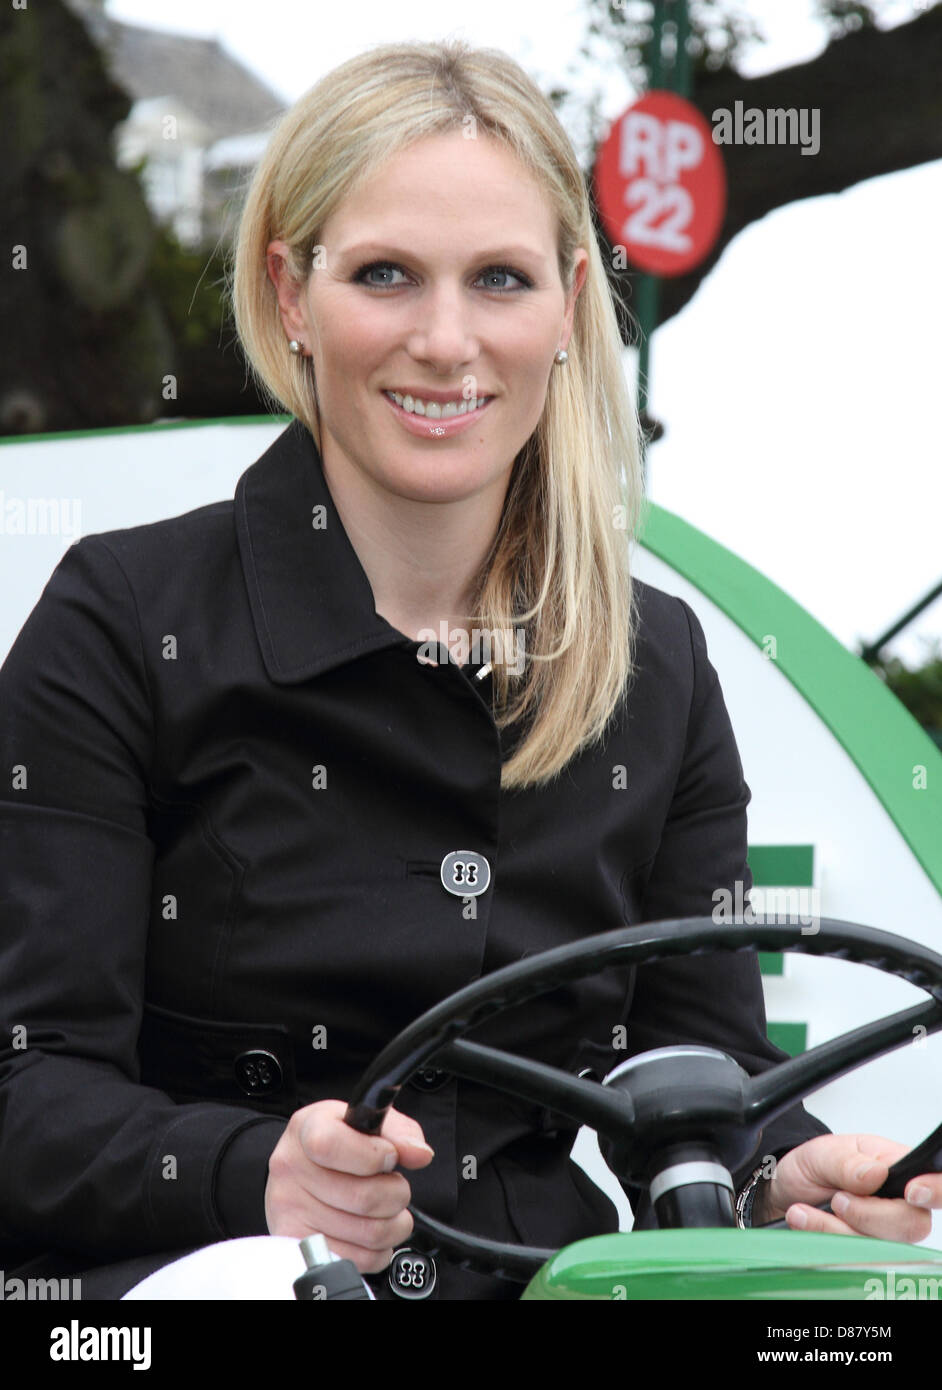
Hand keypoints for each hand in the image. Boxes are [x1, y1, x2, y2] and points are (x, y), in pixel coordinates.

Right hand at [264, 1099, 434, 1272]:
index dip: (373, 1156)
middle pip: (363, 1198)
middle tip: (395, 1186)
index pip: (331, 1146)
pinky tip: (372, 1228)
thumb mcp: (367, 1121)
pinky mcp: (300, 1246)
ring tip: (387, 1209)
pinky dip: (379, 1249)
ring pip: (368, 1233)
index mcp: (306, 1129)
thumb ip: (399, 1131)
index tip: (389, 1156)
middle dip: (397, 1193)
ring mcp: (291, 1210)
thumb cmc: (339, 1141)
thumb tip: (419, 1154)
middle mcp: (291, 1169)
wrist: (303, 1167)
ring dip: (394, 1223)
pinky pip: (359, 1260)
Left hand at [753, 1133, 939, 1242]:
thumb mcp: (823, 1153)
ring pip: (881, 1248)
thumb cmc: (816, 1166)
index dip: (934, 1191)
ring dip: (836, 1230)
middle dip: (867, 1216)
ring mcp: (885, 1232)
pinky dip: (825, 1240)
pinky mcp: (866, 1253)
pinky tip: (805, 1221)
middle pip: (911, 1225)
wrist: (788, 1192)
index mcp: (898, 1167)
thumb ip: (848, 1162)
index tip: (912, 1192)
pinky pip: (855, 1259)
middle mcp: (900, 1204)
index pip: (936, 1182)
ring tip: (804, 1210)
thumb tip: (876, 1172)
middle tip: (837, 1199)